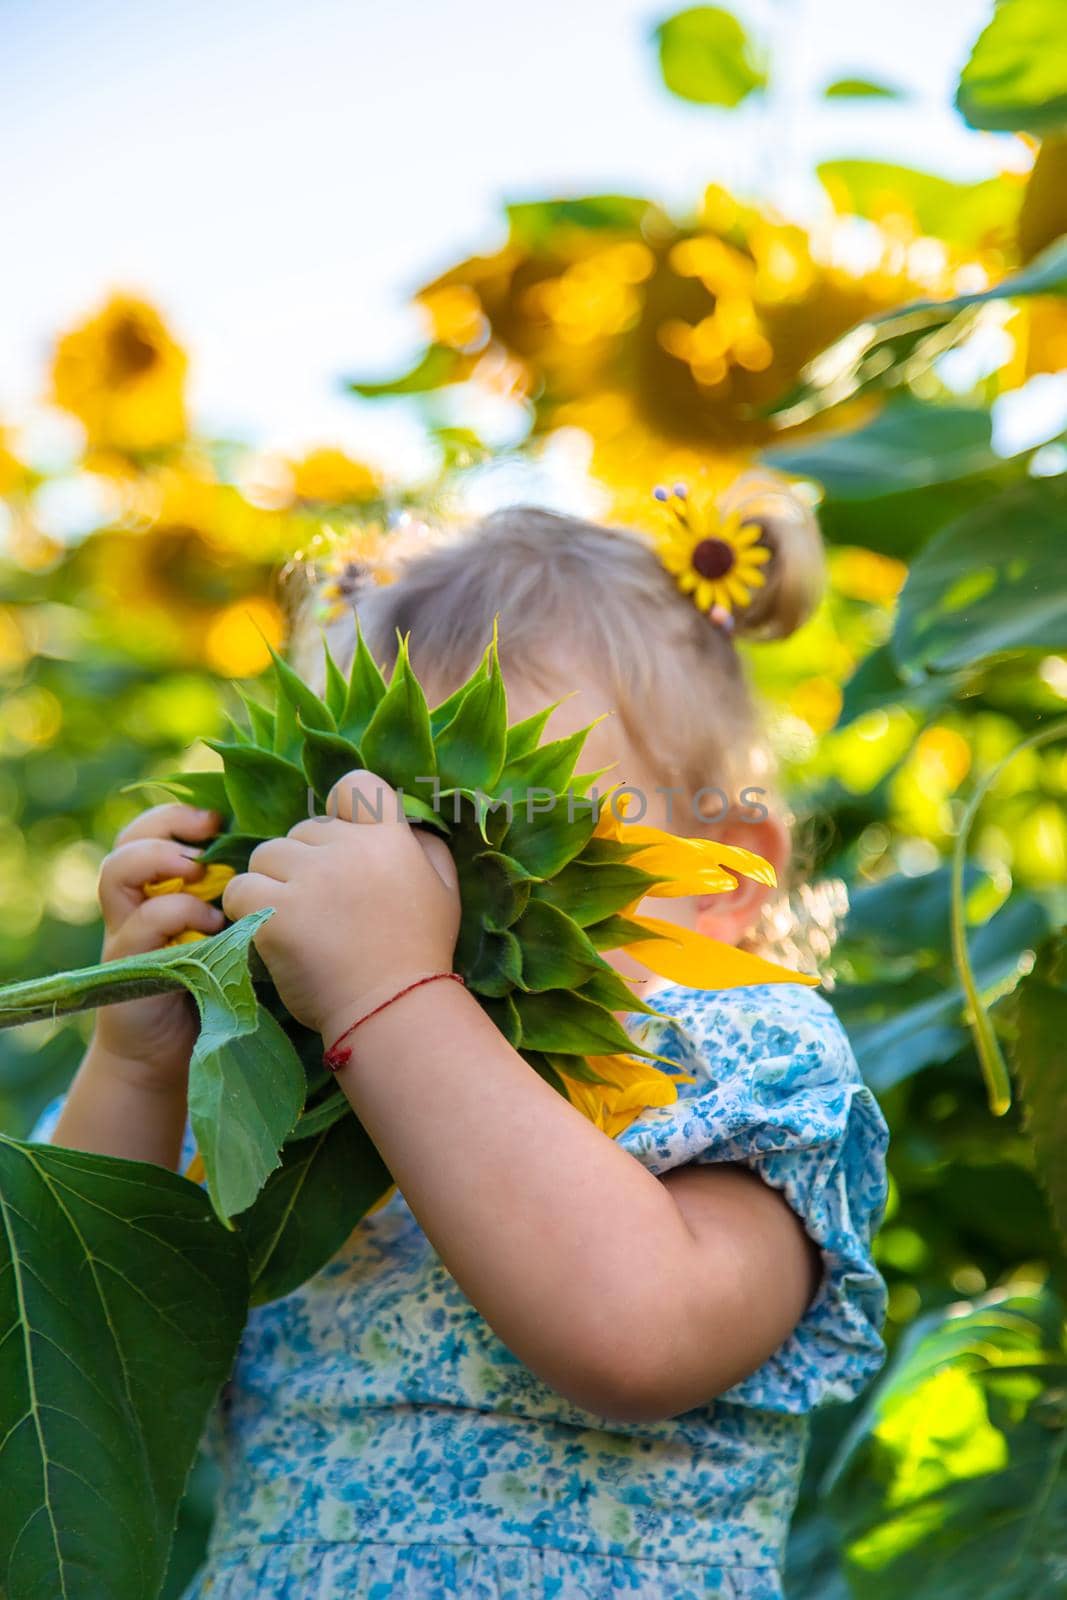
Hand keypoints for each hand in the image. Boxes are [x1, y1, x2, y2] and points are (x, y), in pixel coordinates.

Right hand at [92, 804, 225, 1084]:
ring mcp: (126, 932)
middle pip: (128, 839)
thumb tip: (290, 860)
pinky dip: (175, 915)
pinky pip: (139, 926)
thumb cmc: (212, 991)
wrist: (171, 1057)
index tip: (220, 818)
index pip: (154, 830)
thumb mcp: (229, 935)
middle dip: (166, 826)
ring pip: (117, 872)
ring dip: (161, 862)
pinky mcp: (128, 966)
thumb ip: (240, 900)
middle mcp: (135, 904)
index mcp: (161, 890)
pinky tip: (211, 927)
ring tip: (201, 875)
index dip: (181, 815)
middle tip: (208, 836)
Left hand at [221, 770, 460, 1041]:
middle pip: (302, 830)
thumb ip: (425, 847)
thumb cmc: (420, 952)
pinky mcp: (273, 914)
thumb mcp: (443, 890)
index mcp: (389, 837)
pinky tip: (270, 932)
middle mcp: (346, 849)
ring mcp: (306, 880)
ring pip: (265, 856)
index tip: (344, 845)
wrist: (392, 1011)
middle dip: (307, 861)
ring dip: (274, 883)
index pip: (354, 785)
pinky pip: (240, 891)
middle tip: (325, 905)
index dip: (343, 811)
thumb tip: (404, 821)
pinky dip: (247, 910)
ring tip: (297, 920)